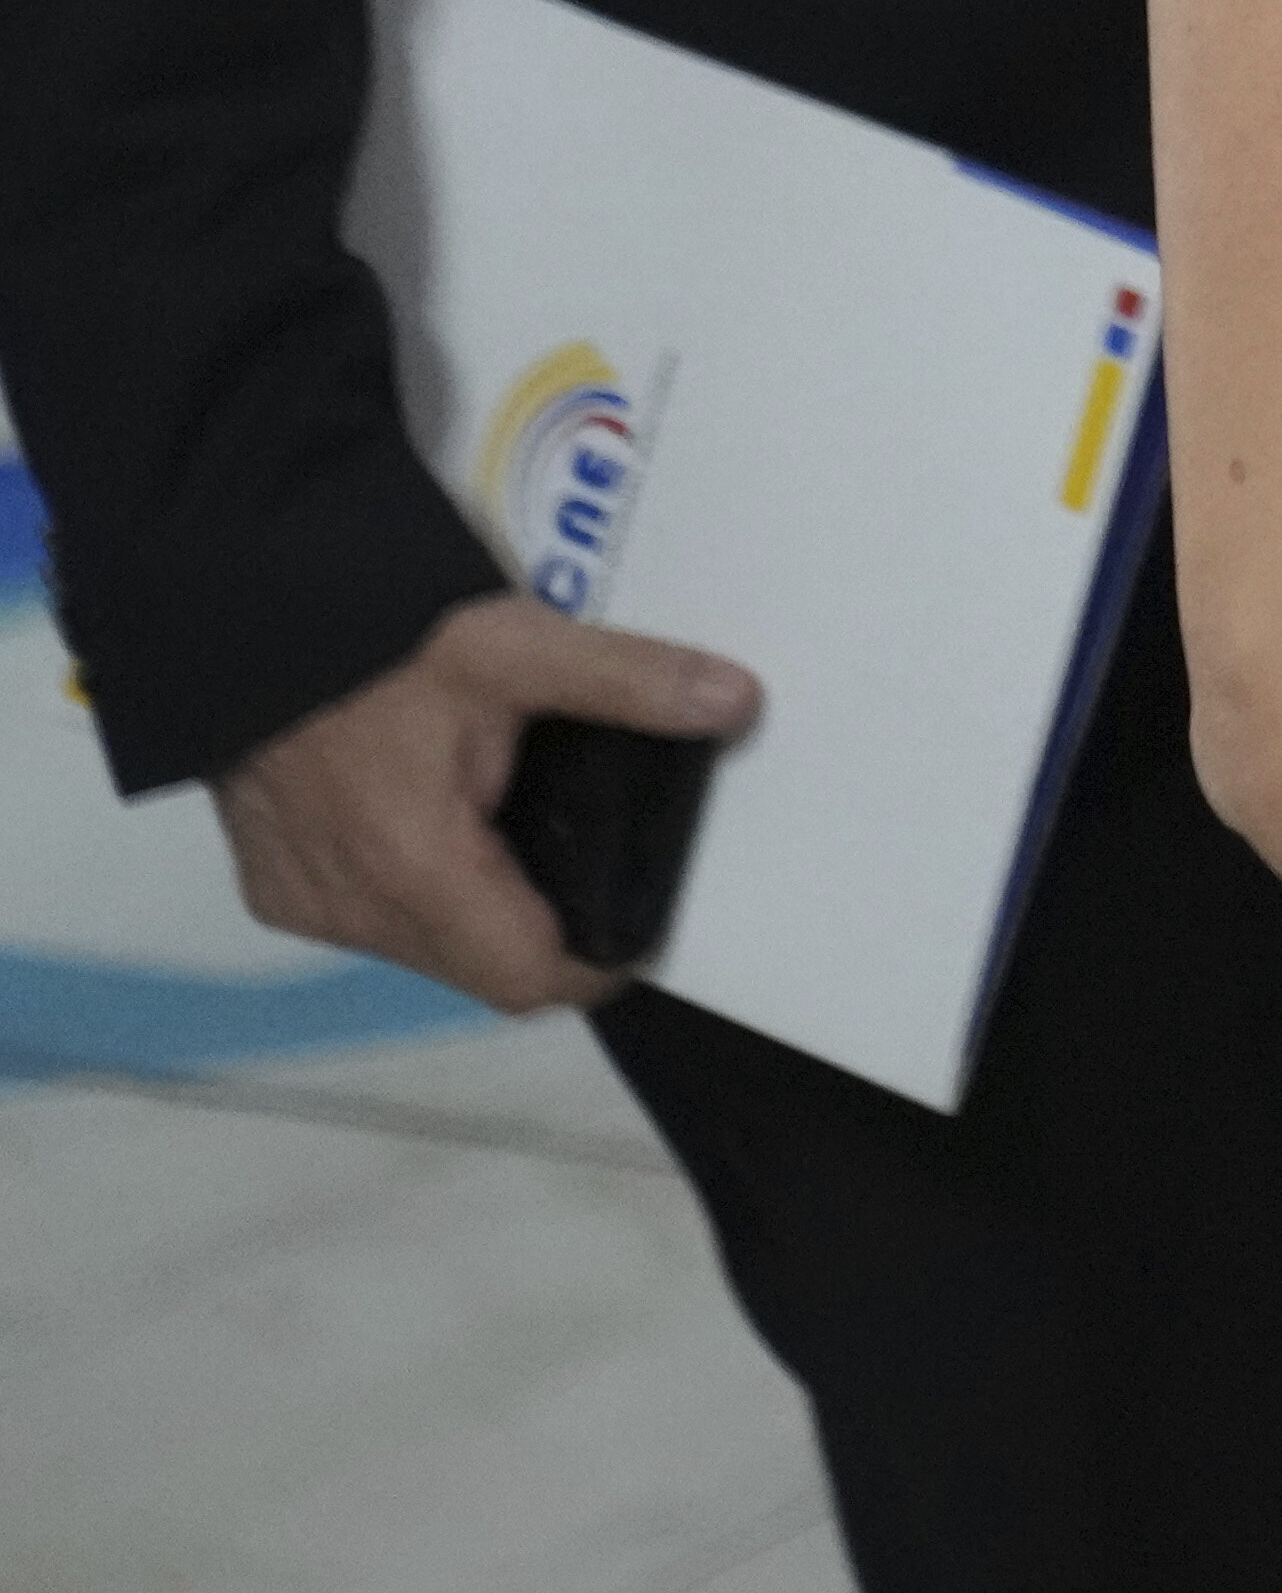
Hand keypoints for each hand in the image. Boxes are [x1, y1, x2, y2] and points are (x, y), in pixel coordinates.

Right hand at [209, 589, 762, 1012]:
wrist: (238, 614)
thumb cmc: (368, 636)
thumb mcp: (514, 644)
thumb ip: (629, 681)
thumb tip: (732, 701)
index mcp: (413, 865)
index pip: (526, 977)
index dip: (598, 962)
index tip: (639, 918)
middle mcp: (350, 907)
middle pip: (481, 967)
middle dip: (544, 927)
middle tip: (586, 848)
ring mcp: (306, 903)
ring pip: (427, 948)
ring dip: (480, 905)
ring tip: (514, 820)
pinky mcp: (277, 886)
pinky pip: (373, 918)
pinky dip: (420, 886)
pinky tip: (445, 817)